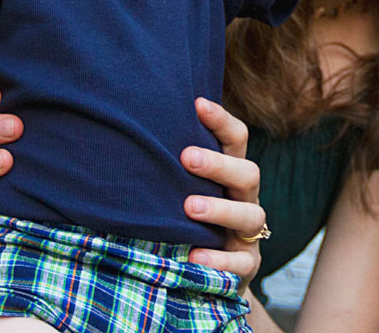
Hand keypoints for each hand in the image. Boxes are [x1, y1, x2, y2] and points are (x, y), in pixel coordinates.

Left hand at [182, 98, 265, 283]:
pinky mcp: (246, 267)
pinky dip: (219, 260)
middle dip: (219, 165)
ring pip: (251, 216)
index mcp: (231, 175)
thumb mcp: (181, 190)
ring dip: (220, 209)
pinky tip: (194, 257)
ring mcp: (248, 235)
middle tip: (187, 158)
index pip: (237, 140)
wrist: (206, 276)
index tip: (197, 104)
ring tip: (189, 207)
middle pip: (249, 174)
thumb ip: (169, 167)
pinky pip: (242, 264)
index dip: (221, 121)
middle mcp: (245, 200)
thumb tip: (126, 129)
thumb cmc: (186, 220)